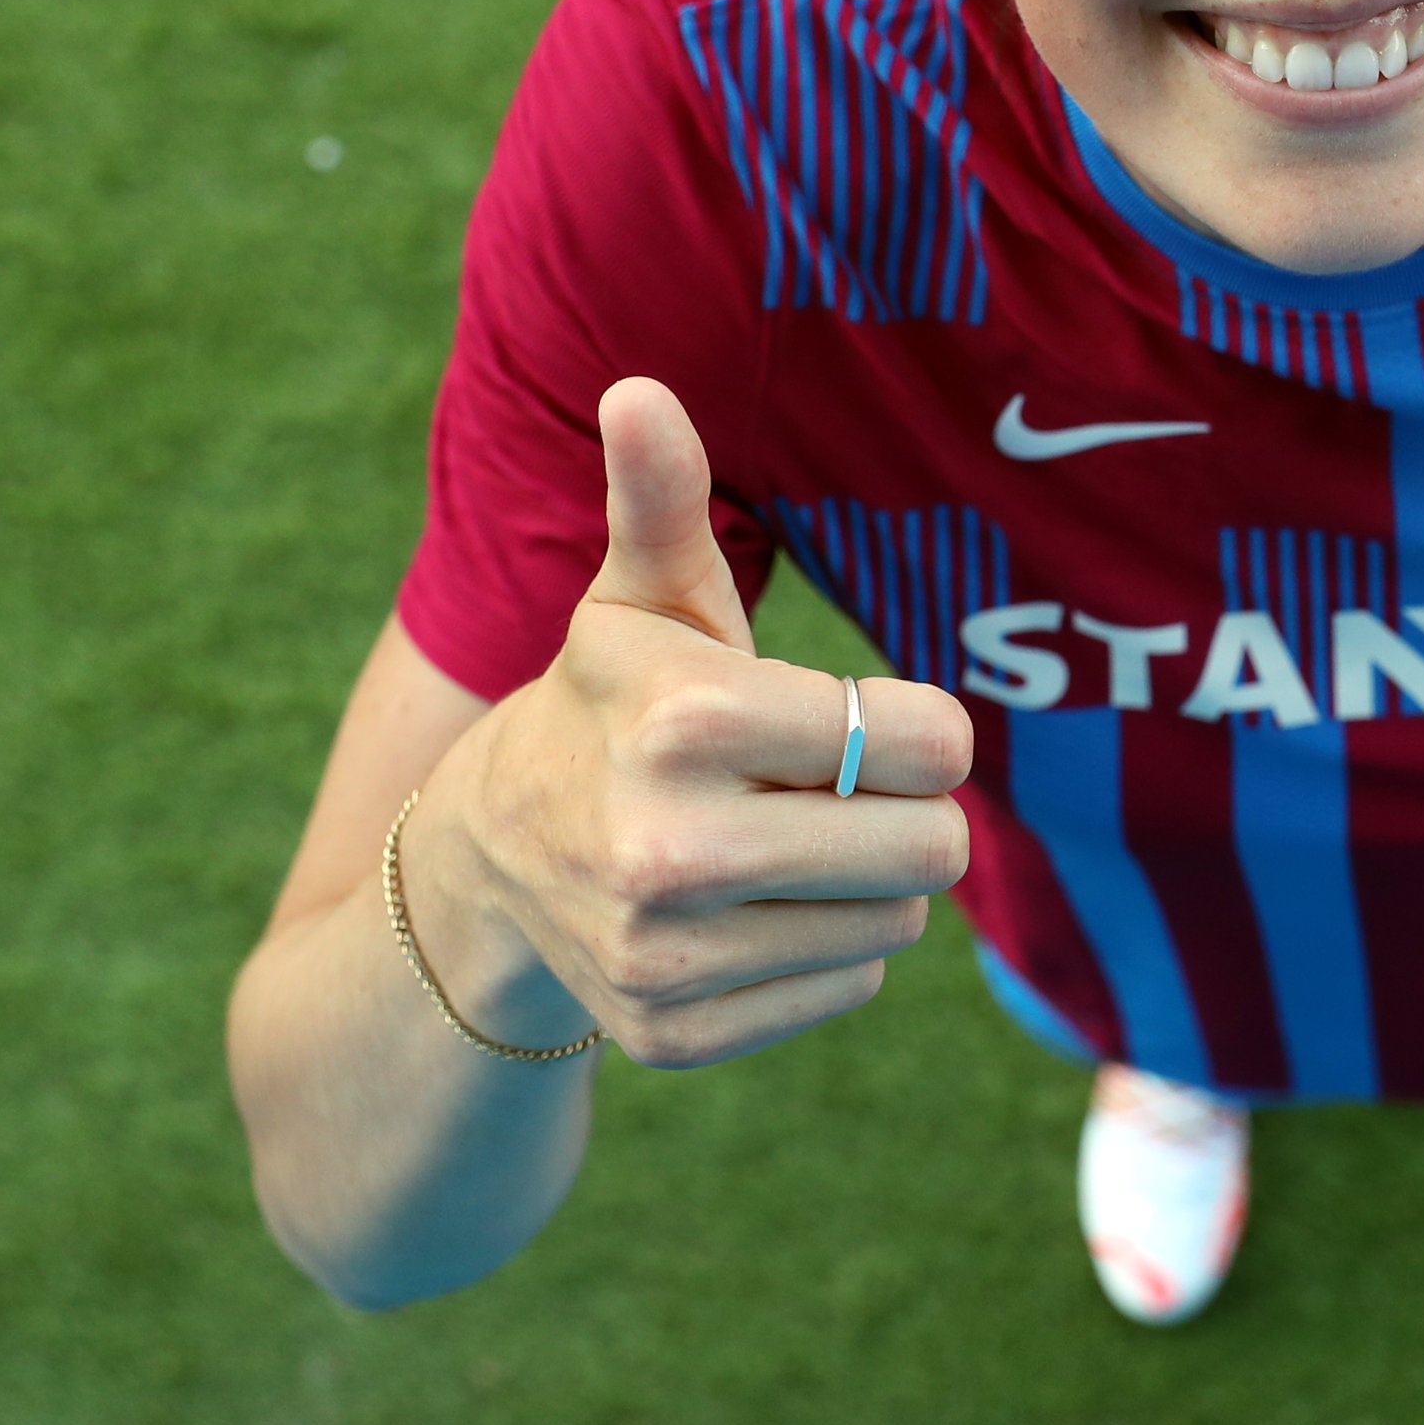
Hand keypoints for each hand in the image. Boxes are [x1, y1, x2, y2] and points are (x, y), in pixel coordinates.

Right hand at [416, 377, 971, 1064]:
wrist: (488, 857)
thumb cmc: (611, 704)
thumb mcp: (640, 600)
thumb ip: (662, 496)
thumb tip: (638, 391)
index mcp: (688, 723)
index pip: (932, 744)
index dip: (918, 730)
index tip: (854, 721)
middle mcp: (672, 850)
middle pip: (936, 849)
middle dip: (903, 813)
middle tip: (823, 791)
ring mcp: (667, 956)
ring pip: (897, 925)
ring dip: (862, 885)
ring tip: (771, 846)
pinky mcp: (674, 1033)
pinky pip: (848, 990)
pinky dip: (818, 953)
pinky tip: (738, 914)